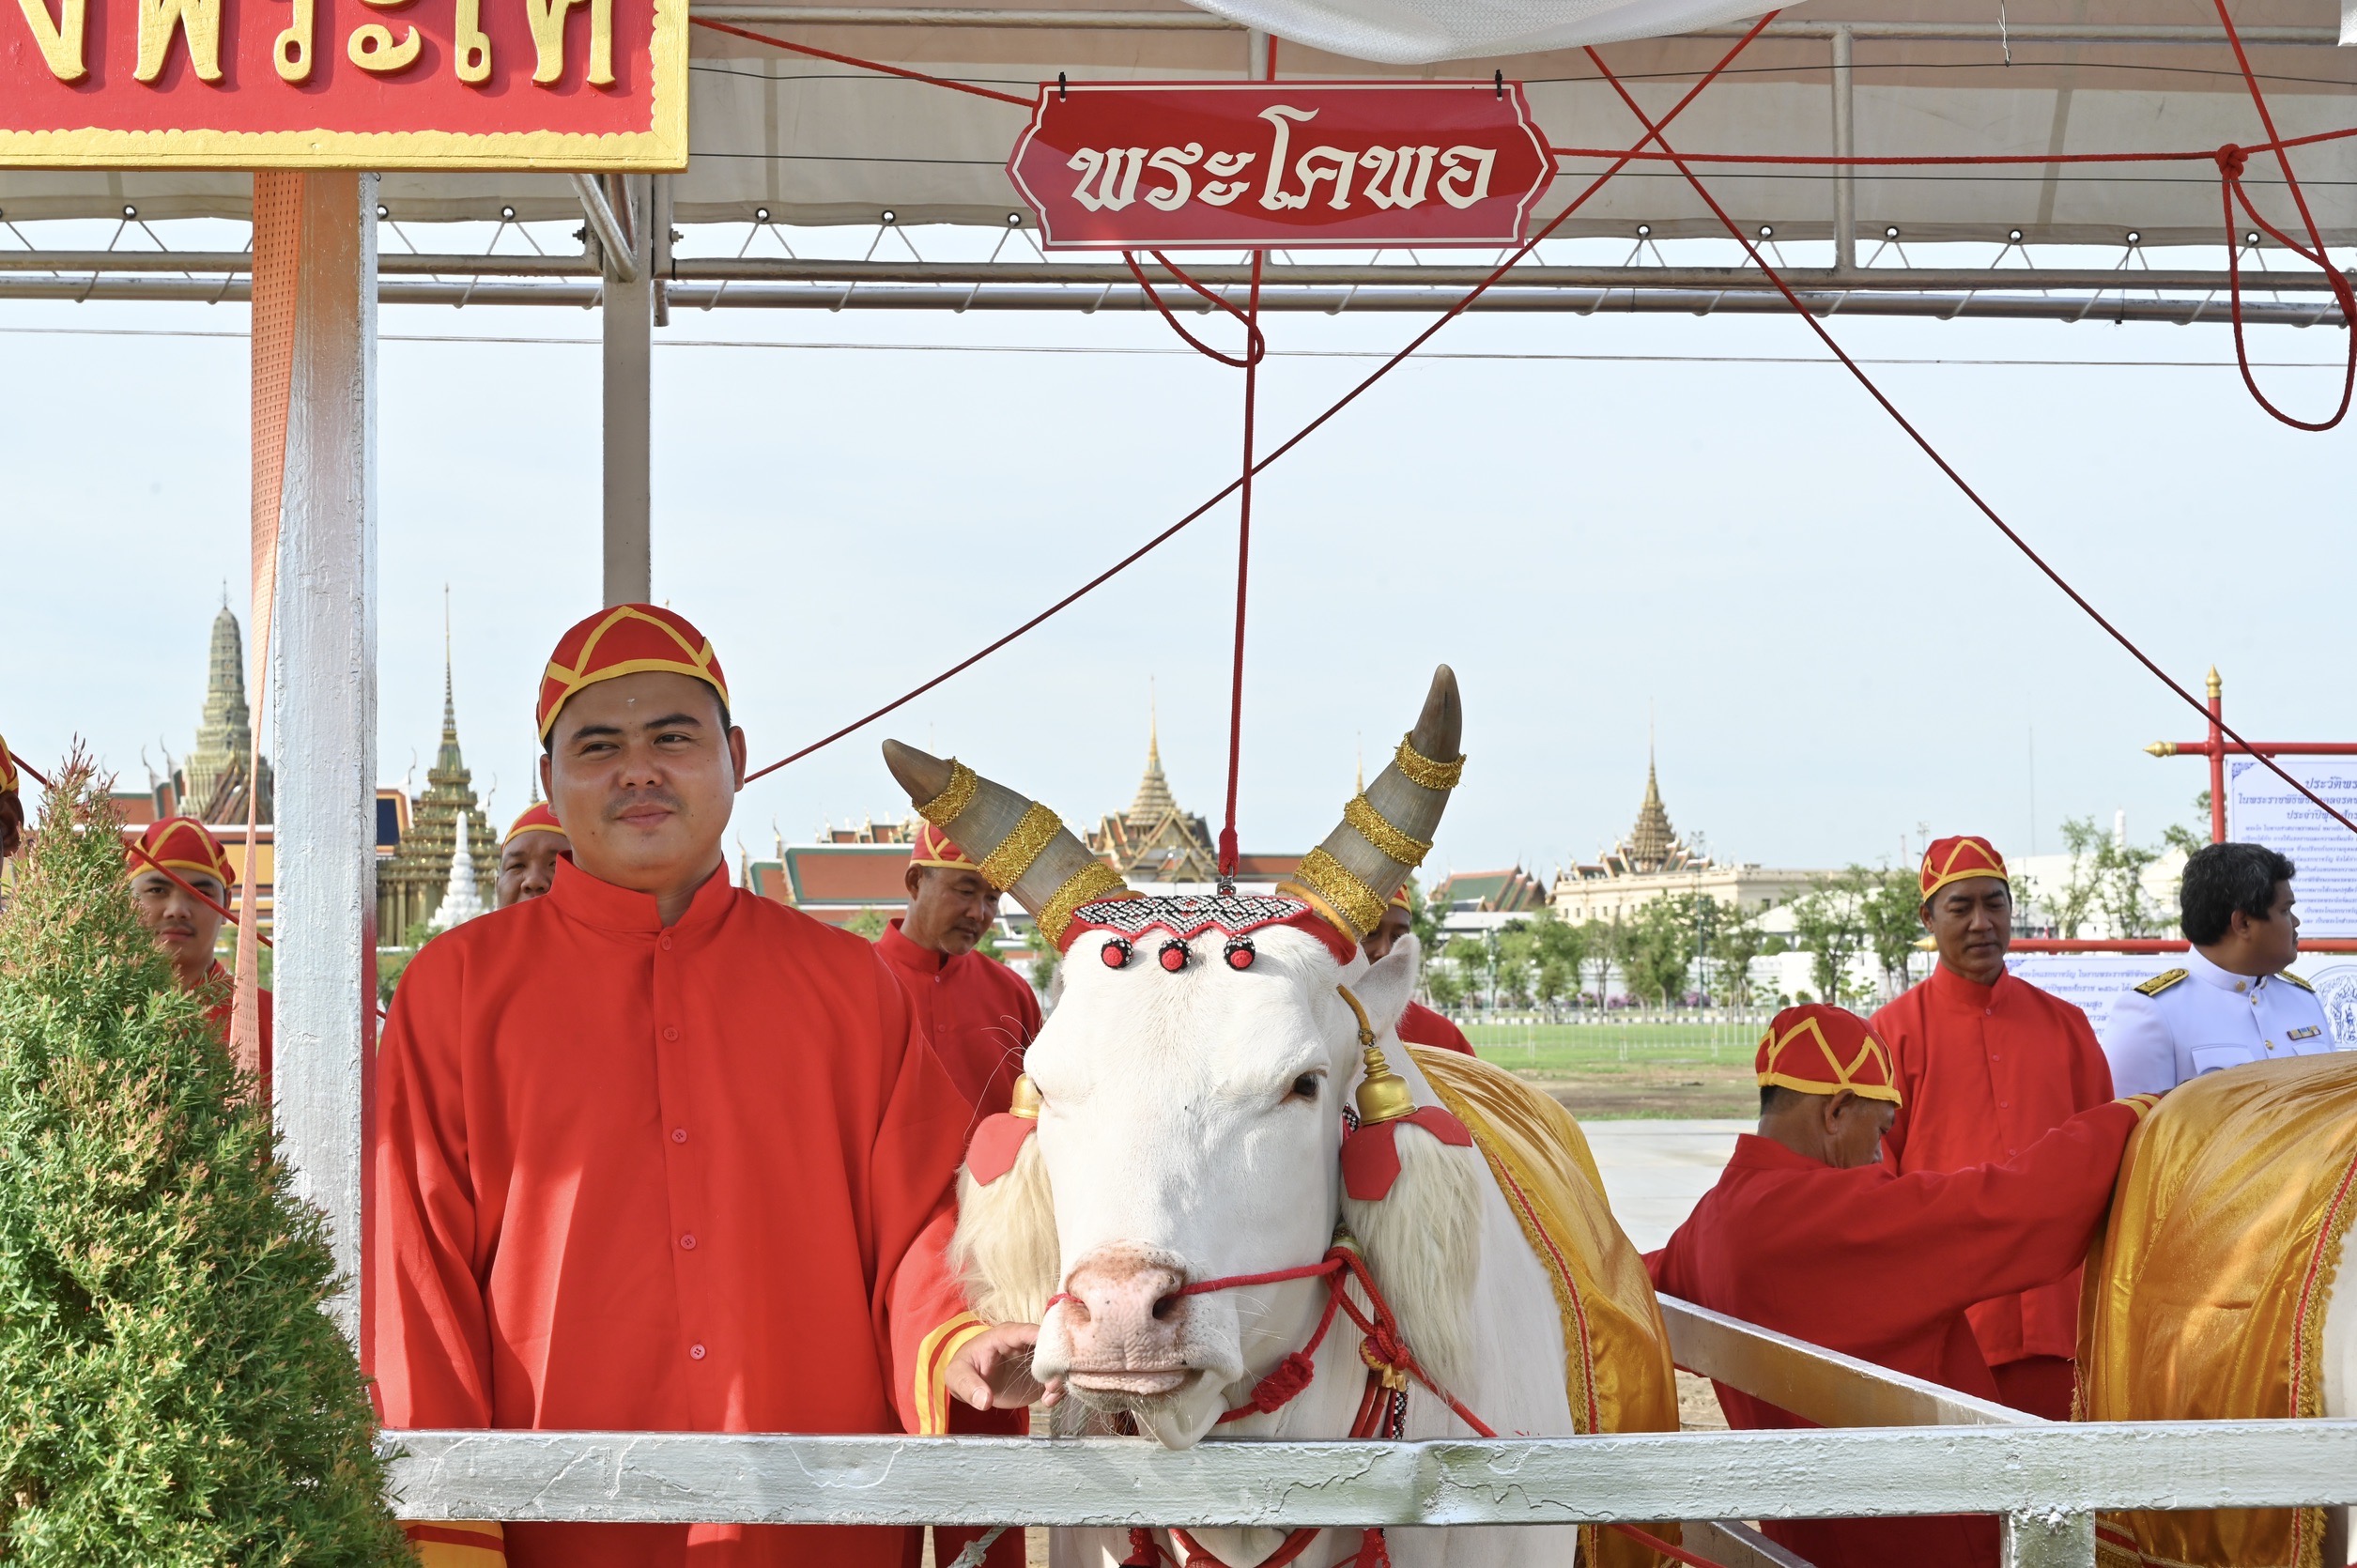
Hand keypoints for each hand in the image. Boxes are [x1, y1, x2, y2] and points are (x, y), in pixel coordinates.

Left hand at [945, 1321, 1061, 1410]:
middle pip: (1051, 1343)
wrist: (972, 1383)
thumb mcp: (957, 1376)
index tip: (1053, 1356)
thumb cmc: (964, 1370)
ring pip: (1059, 1361)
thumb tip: (984, 1401)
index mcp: (1006, 1335)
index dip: (1044, 1339)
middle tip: (1051, 1385)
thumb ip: (968, 1386)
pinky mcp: (1042, 1375)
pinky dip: (1059, 1389)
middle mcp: (1026, 1343)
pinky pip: (1058, 1378)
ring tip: (1048, 1397)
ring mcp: (1036, 1359)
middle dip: (1057, 1362)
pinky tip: (1048, 1401)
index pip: (1029, 1331)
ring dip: (1060, 1379)